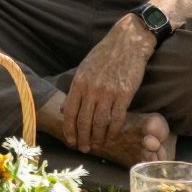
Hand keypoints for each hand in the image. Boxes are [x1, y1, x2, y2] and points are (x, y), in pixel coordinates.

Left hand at [59, 19, 153, 151]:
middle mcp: (91, 88)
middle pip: (83, 120)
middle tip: (84, 149)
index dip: (68, 129)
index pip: (69, 112)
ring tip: (98, 145)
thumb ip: (74, 90)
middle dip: (82, 138)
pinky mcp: (124, 93)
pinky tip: (112, 137)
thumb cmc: (104, 55)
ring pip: (100, 122)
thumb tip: (63, 110)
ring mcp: (108, 91)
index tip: (70, 141)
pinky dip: (114, 130)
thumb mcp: (84, 69)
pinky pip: (117, 118)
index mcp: (79, 82)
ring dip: (98, 137)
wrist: (127, 42)